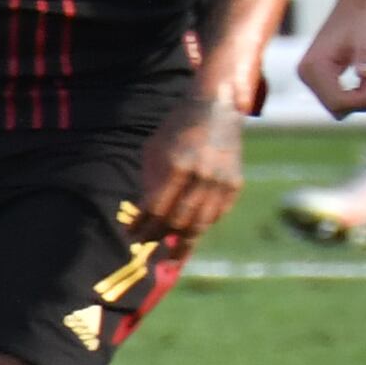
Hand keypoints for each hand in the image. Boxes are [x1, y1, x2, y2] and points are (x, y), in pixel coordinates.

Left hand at [134, 96, 245, 238]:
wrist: (217, 107)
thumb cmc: (177, 128)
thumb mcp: (156, 150)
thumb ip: (151, 182)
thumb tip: (146, 217)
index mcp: (178, 166)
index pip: (157, 209)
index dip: (142, 226)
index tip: (130, 235)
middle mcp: (202, 176)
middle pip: (178, 221)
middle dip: (158, 237)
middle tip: (146, 246)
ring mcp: (221, 181)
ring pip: (201, 223)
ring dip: (183, 242)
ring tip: (172, 257)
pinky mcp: (235, 183)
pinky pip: (217, 214)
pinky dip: (203, 226)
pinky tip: (191, 232)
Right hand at [294, 2, 365, 116]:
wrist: (359, 4)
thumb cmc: (364, 19)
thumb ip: (365, 56)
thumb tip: (364, 74)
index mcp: (313, 67)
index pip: (337, 102)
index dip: (363, 99)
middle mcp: (307, 74)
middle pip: (337, 108)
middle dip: (363, 98)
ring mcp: (312, 76)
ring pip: (341, 105)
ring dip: (364, 95)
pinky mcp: (322, 76)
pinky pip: (342, 97)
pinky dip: (361, 91)